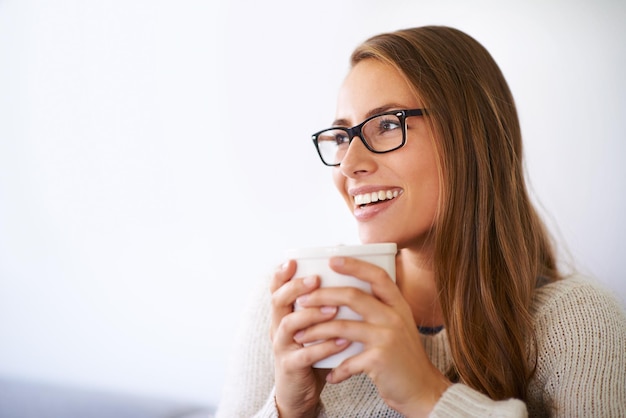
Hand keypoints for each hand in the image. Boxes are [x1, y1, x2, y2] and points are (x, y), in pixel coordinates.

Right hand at [269, 260, 350, 417]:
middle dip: (295, 288)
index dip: (281, 274)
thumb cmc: (313, 353)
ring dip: (311, 315)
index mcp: (283, 314)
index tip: (293, 261)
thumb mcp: (314, 326)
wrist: (301, 393)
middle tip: (316, 280)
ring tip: (334, 309)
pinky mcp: (291, 367)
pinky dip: (324, 347)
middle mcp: (278, 328)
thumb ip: (324, 305)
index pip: (276, 288)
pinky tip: (342, 341)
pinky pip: (305, 355)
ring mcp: (282, 347)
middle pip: (278, 301)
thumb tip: (349, 275)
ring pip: (288, 325)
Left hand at [292, 256, 450, 416]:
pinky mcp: (379, 360)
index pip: (377, 276)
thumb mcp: (398, 326)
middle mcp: (394, 317)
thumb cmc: (404, 357)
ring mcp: (387, 337)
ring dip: (317, 332)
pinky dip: (335, 368)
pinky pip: (347, 360)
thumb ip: (379, 310)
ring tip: (300, 336)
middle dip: (322, 296)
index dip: (355, 265)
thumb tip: (345, 296)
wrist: (424, 389)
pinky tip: (329, 374)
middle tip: (302, 300)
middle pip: (353, 296)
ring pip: (342, 327)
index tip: (332, 260)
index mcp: (398, 305)